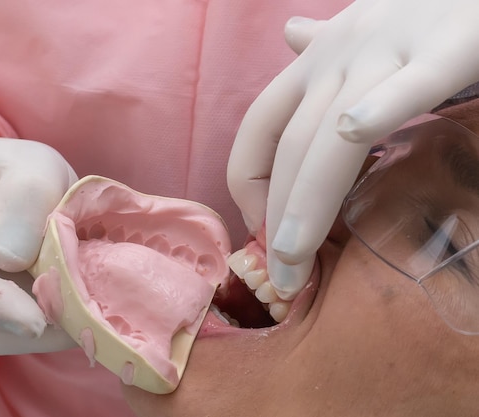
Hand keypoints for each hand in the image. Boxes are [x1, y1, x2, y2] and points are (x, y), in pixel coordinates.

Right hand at [0, 127, 77, 353]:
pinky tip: (72, 317)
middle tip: (79, 322)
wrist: (2, 181)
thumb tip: (10, 256)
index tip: (35, 320)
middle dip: (25, 323)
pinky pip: (5, 334)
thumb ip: (25, 195)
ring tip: (83, 317)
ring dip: (39, 332)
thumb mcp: (31, 163)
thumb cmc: (15, 169)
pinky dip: (42, 332)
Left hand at [227, 0, 478, 299]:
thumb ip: (322, 45)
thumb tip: (289, 33)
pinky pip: (408, 86)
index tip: (264, 229)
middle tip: (283, 277)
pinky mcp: (450, 48)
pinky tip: (355, 136)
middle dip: (277, 215)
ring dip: (307, 199)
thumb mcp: (363, 31)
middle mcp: (340, 56)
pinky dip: (379, 110)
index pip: (259, 128)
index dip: (249, 183)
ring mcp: (389, 50)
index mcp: (318, 60)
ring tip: (296, 257)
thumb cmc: (426, 11)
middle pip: (290, 145)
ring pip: (332, 134)